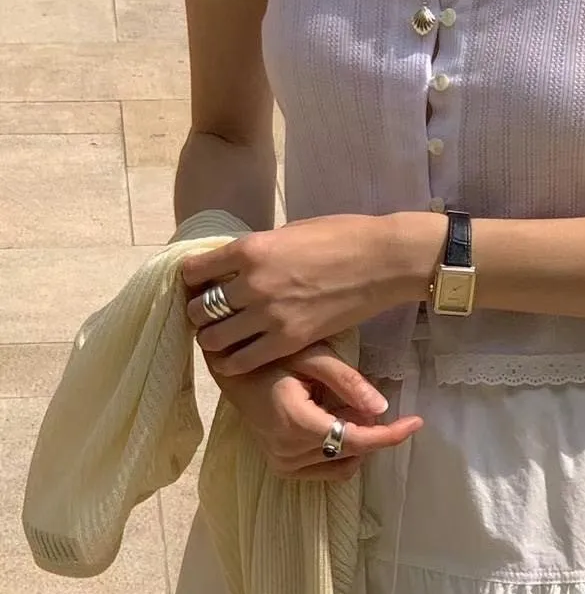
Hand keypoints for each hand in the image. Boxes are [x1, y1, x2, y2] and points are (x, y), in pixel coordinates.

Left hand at [182, 215, 436, 375]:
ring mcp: (270, 315)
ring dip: (213, 338)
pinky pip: (242, 360)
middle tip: (210, 315)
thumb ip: (260, 251)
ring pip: (214, 338)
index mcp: (250, 249)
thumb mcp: (289, 231)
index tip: (201, 285)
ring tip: (223, 337)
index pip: (194, 270)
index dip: (192, 279)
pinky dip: (232, 362)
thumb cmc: (342, 236)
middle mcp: (252, 284)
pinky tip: (235, 358)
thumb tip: (240, 263)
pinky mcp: (290, 340)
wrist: (383, 261)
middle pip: (199, 309)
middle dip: (199, 312)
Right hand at [209, 343, 421, 480]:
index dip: (390, 435)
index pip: (355, 440)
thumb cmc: (272, 358)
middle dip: (369, 428)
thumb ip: (348, 382)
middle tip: (359, 397)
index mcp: (295, 423)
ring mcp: (283, 464)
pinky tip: (329, 423)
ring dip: (354, 439)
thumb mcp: (312, 357)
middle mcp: (287, 451)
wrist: (233, 373)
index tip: (416, 422)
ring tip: (336, 407)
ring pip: (343, 463)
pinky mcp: (282, 469)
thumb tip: (383, 409)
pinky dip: (340, 450)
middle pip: (352, 451)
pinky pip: (327, 469)